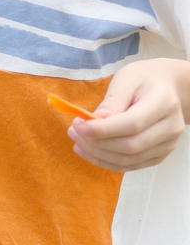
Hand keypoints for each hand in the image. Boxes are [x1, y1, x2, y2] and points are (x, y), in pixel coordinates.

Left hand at [70, 58, 189, 170]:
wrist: (166, 89)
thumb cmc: (144, 80)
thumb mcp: (126, 79)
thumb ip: (112, 101)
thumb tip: (95, 121)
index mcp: (164, 103)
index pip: (133, 124)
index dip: (103, 129)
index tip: (78, 125)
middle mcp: (170, 128)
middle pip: (131, 146)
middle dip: (97, 142)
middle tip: (73, 131)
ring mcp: (167, 145)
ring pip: (129, 160)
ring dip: (98, 154)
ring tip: (77, 140)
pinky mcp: (159, 155)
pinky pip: (130, 165)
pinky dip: (106, 161)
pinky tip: (89, 151)